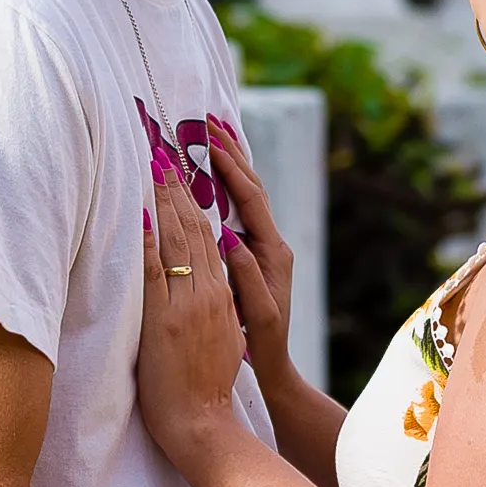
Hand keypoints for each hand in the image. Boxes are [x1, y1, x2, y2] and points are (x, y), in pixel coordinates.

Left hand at [135, 167, 247, 468]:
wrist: (204, 422)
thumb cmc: (208, 387)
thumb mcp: (220, 336)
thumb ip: (213, 303)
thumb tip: (200, 274)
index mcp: (223, 294)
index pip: (209, 233)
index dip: (195, 198)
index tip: (182, 167)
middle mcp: (209, 291)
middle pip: (195, 227)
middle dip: (180, 186)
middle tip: (165, 148)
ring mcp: (188, 304)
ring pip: (177, 241)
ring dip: (164, 201)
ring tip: (154, 165)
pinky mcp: (164, 321)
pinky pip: (154, 272)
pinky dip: (146, 241)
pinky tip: (139, 215)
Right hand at [206, 120, 298, 390]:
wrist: (275, 366)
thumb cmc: (264, 344)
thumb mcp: (257, 312)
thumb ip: (246, 276)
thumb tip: (229, 237)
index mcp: (273, 251)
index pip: (250, 199)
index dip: (231, 169)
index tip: (210, 143)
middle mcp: (272, 243)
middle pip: (251, 186)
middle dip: (232, 152)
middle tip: (210, 120)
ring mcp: (263, 247)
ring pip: (245, 195)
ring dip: (230, 163)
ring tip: (212, 134)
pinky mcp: (253, 254)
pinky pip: (239, 209)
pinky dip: (227, 185)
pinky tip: (212, 173)